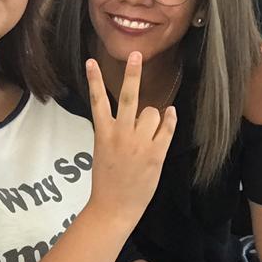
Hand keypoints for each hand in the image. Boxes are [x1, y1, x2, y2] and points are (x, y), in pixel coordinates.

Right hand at [84, 54, 177, 230]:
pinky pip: (166, 128)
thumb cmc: (107, 181)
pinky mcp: (155, 154)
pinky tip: (170, 114)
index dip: (94, 79)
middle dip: (132, 73)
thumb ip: (114, 132)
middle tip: (135, 55)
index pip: (97, 100)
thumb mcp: (102, 152)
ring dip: (152, 118)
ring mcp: (139, 143)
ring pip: (152, 112)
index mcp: (103, 133)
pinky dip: (169, 119)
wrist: (114, 207)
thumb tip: (137, 116)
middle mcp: (120, 134)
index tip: (91, 61)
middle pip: (127, 96)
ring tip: (147, 132)